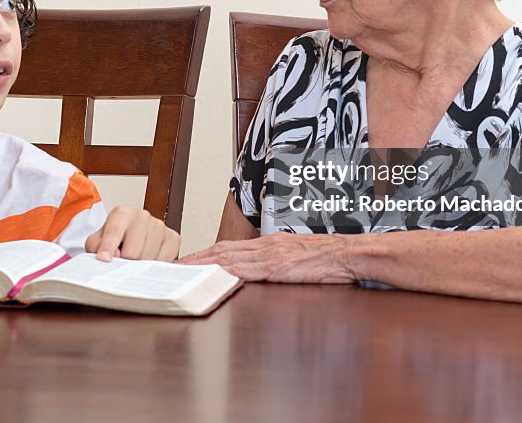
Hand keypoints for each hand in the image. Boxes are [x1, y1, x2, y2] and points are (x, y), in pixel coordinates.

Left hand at [85, 206, 180, 261]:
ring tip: (135, 259)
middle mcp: (142, 216)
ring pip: (149, 259)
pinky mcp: (173, 237)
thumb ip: (97, 247)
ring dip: (140, 266)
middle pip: (133, 252)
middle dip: (125, 263)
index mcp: (121, 214)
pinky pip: (165, 261)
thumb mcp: (96, 243)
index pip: (114, 232)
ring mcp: (159, 226)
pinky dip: (155, 266)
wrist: (129, 238)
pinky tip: (148, 260)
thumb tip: (114, 256)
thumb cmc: (112, 241)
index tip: (104, 259)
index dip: (108, 248)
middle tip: (122, 262)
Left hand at [178, 232, 357, 282]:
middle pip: (221, 250)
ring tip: (181, 271)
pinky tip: (211, 276)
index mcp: (268, 243)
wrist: (349, 253)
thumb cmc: (328, 258)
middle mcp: (264, 245)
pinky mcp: (278, 267)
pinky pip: (245, 270)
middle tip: (172, 265)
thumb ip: (277, 262)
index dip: (205, 254)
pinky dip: (225, 272)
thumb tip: (261, 272)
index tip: (186, 261)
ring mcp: (270, 255)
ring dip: (201, 264)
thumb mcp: (297, 257)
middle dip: (194, 258)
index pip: (229, 247)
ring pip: (227, 258)